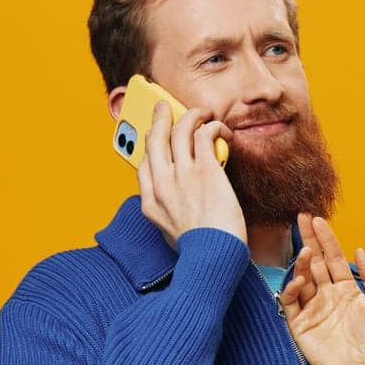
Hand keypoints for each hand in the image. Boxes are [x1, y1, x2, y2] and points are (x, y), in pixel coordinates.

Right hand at [136, 101, 243, 246]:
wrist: (213, 257)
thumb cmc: (201, 252)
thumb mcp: (171, 235)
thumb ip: (170, 214)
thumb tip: (179, 205)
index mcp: (150, 203)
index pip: (144, 165)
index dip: (150, 147)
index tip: (156, 138)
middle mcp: (161, 184)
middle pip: (154, 139)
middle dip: (159, 118)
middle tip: (165, 107)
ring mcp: (182, 175)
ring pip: (179, 130)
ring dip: (190, 115)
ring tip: (201, 112)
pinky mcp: (205, 170)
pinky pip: (204, 135)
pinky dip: (212, 126)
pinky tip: (221, 128)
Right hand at [280, 213, 364, 364]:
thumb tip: (360, 250)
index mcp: (347, 291)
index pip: (333, 258)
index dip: (326, 239)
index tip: (317, 219)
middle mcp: (328, 296)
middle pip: (315, 262)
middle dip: (309, 239)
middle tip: (301, 217)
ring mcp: (313, 308)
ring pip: (302, 278)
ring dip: (302, 263)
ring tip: (306, 251)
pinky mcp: (299, 324)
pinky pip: (291, 301)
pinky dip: (292, 288)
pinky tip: (300, 278)